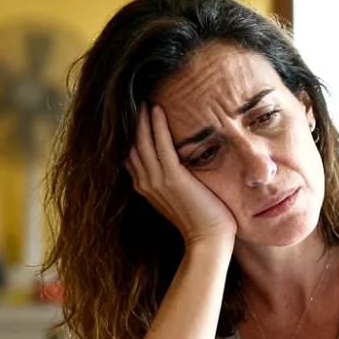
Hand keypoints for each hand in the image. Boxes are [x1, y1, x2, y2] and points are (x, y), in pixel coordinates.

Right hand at [126, 104, 237, 247]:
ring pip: (143, 142)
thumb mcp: (178, 195)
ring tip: (144, 98)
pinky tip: (158, 109)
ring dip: (142, 118)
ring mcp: (156, 181)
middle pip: (131, 144)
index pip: (129, 153)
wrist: (209, 239)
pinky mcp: (172, 179)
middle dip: (132, 121)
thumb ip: (171, 178)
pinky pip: (161, 145)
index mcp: (144, 186)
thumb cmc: (200, 217)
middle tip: (134, 98)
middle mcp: (145, 182)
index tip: (132, 113)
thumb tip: (175, 160)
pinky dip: (158, 126)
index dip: (129, 133)